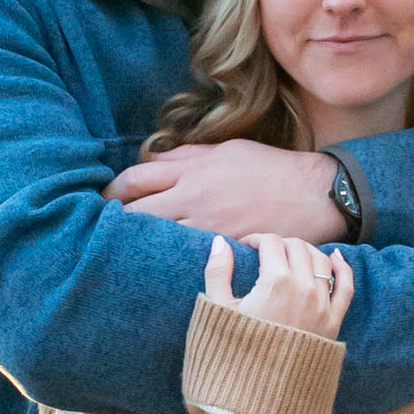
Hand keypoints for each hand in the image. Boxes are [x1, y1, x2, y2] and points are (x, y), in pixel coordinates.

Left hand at [111, 139, 341, 239]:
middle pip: (137, 212)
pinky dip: (168, 258)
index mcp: (192, 171)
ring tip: (123, 250)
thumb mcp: (227, 150)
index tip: (103, 199)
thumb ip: (187, 156)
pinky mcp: (223, 249)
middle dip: (114, 221)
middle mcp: (194, 198)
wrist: (312, 194)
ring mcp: (207, 227)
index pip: (136, 179)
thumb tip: (153, 159)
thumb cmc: (270, 169)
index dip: (113, 190)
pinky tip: (160, 264)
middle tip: (101, 230)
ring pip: (156, 238)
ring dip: (137, 244)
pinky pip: (184, 256)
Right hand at [204, 231, 353, 342]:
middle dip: (280, 243)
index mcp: (275, 282)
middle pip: (297, 247)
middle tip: (266, 252)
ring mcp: (322, 305)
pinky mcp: (333, 322)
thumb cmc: (234, 353)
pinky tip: (335, 257)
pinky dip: (342, 268)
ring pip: (322, 261)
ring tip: (291, 256)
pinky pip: (345, 286)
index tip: (246, 246)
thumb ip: (218, 272)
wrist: (259, 394)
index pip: (271, 243)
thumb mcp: (218, 310)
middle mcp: (304, 289)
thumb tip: (221, 242)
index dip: (256, 239)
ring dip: (305, 252)